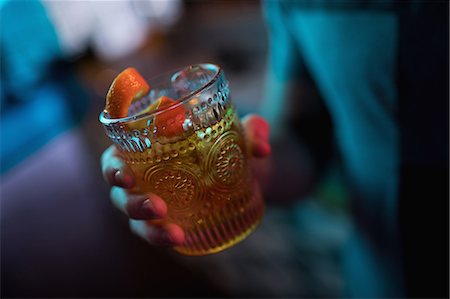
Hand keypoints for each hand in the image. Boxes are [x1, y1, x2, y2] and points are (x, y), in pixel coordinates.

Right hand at [101, 114, 270, 245]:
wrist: (249, 171)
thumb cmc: (232, 144)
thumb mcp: (243, 133)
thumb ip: (254, 131)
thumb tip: (262, 149)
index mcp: (149, 148)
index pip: (117, 156)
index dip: (113, 166)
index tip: (124, 174)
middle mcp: (145, 176)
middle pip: (121, 192)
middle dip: (131, 202)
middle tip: (157, 206)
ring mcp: (156, 199)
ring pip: (137, 218)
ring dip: (149, 227)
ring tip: (174, 233)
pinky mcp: (171, 219)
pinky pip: (158, 231)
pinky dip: (163, 237)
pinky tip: (179, 239)